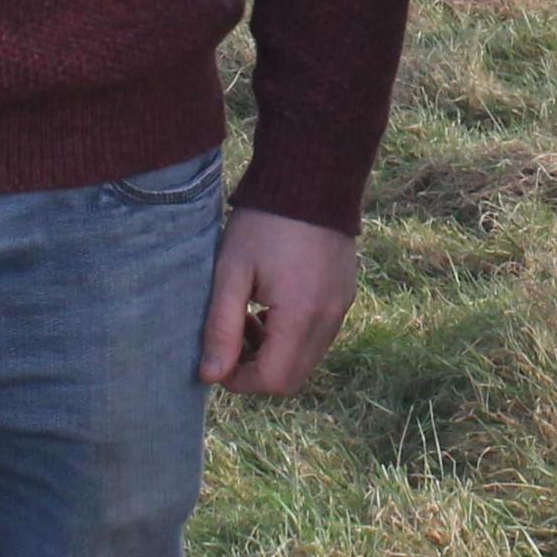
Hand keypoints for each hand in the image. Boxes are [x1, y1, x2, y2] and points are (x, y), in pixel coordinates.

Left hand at [200, 208, 358, 395]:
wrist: (311, 176)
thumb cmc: (264, 222)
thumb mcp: (231, 272)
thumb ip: (220, 327)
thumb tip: (210, 377)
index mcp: (301, 316)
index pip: (273, 380)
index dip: (240, 380)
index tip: (218, 357)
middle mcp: (330, 318)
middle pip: (293, 377)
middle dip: (257, 369)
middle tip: (233, 335)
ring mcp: (342, 305)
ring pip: (307, 357)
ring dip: (275, 352)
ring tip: (249, 315)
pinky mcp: (345, 293)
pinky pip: (319, 334)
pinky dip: (293, 334)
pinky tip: (272, 303)